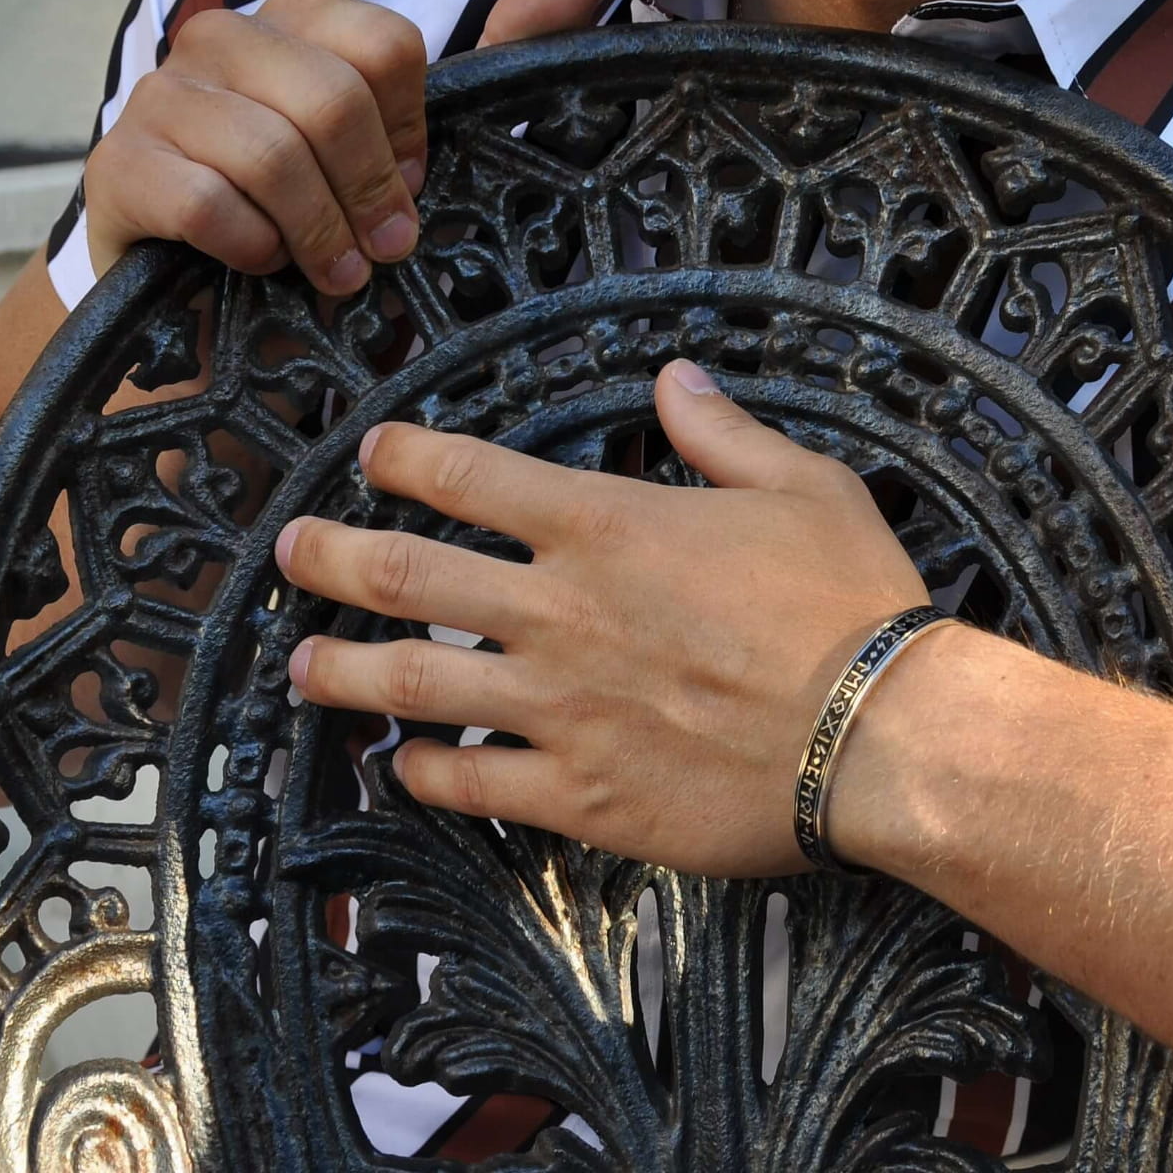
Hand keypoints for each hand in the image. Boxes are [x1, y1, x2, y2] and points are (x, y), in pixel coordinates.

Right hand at [83, 0, 610, 291]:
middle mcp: (219, 38)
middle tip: (380, 257)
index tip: (407, 190)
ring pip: (270, 151)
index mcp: (296, 22)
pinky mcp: (118, 167)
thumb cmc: (319, 226)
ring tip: (332, 279)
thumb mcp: (407, 155)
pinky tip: (258, 268)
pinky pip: (207, 201)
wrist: (209, 316)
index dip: (408, 136)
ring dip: (316, 233)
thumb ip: (492, 66)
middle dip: (367, 194)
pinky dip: (252, 250)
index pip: (384, 44)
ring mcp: (160, 97)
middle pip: (330, 96)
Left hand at [274, 362, 931, 876]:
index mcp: (605, 527)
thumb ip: (722, 432)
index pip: (468, 476)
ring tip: (301, 666)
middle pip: (405, 574)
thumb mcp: (803, 485)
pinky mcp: (580, 794)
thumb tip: (675, 377)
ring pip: (410, 682)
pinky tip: (405, 764)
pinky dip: (426, 770)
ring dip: (343, 670)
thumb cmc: (850, 607)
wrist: (882, 735)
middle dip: (330, 556)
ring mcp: (558, 709)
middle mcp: (559, 612)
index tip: (372, 453)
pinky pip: (472, 782)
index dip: (404, 457)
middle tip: (290, 551)